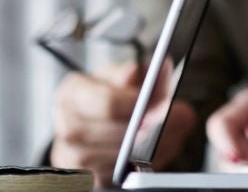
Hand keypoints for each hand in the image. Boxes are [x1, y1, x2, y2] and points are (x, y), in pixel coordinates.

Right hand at [50, 61, 194, 186]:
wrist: (93, 121)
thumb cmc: (109, 93)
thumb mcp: (122, 75)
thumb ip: (134, 72)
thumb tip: (134, 71)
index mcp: (72, 93)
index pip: (107, 103)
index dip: (140, 106)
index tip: (163, 104)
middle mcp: (67, 125)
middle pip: (115, 133)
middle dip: (152, 128)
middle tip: (180, 119)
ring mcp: (72, 155)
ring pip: (118, 158)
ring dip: (152, 147)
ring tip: (175, 133)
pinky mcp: (85, 176)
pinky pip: (117, 175)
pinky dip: (141, 165)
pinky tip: (157, 151)